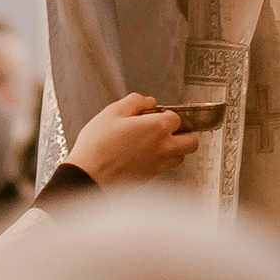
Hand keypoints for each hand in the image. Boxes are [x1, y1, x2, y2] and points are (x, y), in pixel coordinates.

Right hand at [62, 94, 201, 187]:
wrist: (88, 175)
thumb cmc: (98, 145)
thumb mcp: (112, 112)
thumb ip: (135, 101)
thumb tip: (149, 101)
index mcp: (156, 127)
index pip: (178, 117)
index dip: (167, 113)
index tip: (156, 114)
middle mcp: (163, 147)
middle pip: (191, 141)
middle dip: (183, 133)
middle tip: (167, 129)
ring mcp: (159, 165)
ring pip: (181, 157)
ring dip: (175, 148)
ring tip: (156, 143)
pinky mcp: (151, 178)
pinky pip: (167, 167)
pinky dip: (162, 160)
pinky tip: (144, 155)